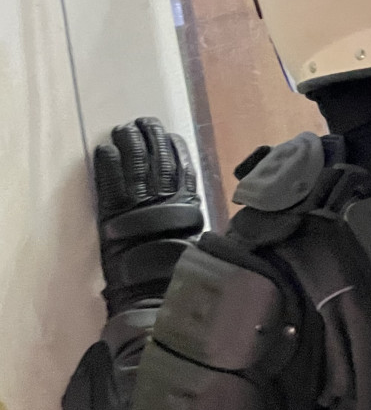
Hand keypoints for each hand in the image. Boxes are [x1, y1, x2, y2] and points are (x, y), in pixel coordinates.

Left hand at [93, 117, 202, 314]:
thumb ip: (203, 228)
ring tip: (124, 127)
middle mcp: (164, 198)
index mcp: (188, 204)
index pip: (183, 167)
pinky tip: (104, 148)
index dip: (175, 149)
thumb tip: (227, 225)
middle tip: (144, 121)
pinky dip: (108, 163)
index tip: (170, 134)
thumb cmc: (180, 272)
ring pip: (135, 162)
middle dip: (151, 137)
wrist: (153, 288)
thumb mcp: (202, 246)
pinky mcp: (112, 211)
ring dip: (129, 142)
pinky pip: (110, 180)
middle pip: (158, 158)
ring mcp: (138, 202)